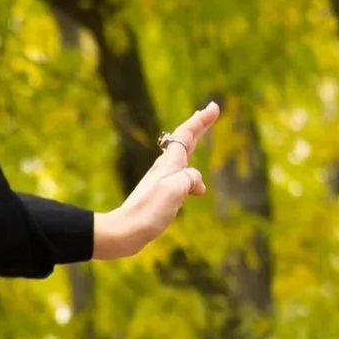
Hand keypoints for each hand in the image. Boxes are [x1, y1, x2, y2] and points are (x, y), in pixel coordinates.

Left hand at [93, 100, 219, 260]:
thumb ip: (189, 178)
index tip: (213, 107)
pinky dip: (191, 171)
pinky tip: (196, 186)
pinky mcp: (160, 195)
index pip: (186, 135)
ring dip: (192, 143)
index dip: (200, 121)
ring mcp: (162, 181)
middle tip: (210, 111)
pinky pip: (180, 175)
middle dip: (198, 125)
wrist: (125, 231)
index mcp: (169, 164)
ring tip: (199, 134)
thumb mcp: (175, 190)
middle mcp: (165, 168)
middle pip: (184, 141)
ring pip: (181, 156)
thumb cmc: (149, 210)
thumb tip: (197, 183)